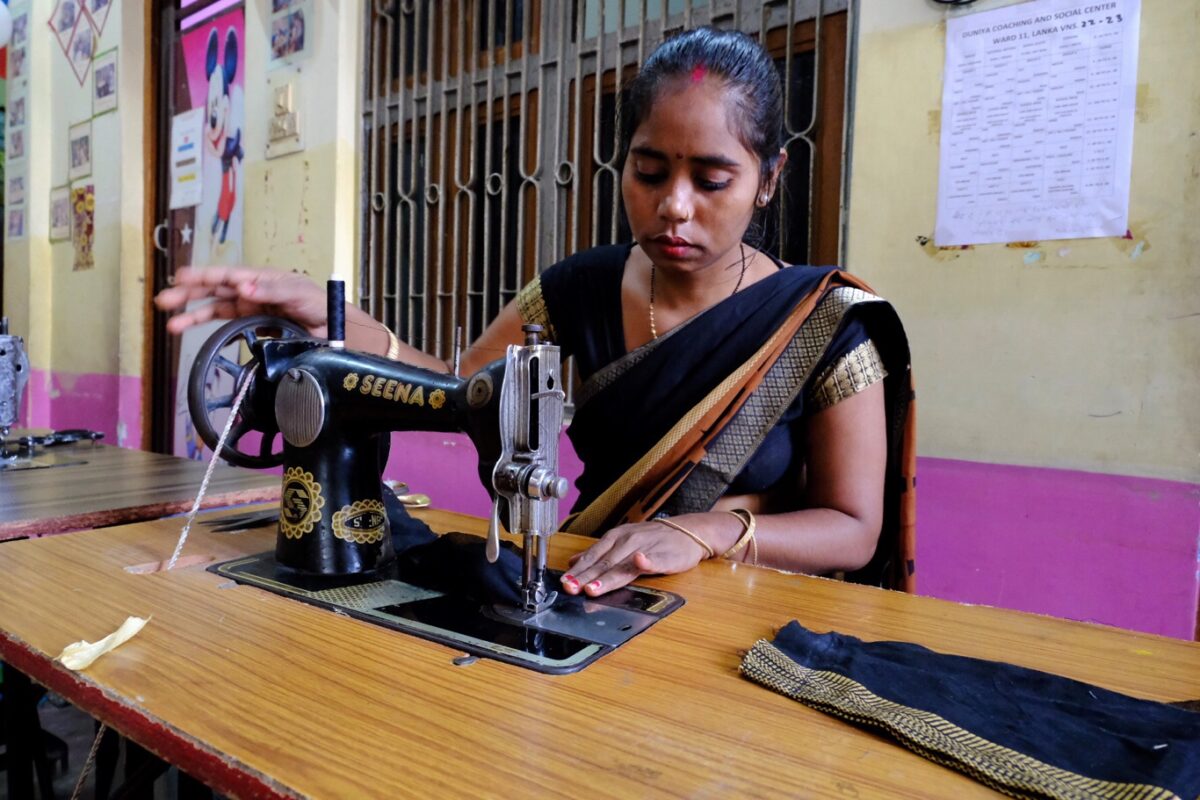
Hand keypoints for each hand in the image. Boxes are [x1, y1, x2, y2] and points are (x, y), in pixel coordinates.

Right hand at [153, 266, 329, 336]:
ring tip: (171, 323)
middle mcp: (252, 291)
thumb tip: (245, 288)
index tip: (183, 277)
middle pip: (215, 291)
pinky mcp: (253, 324)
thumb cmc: (319, 304)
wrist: (334, 328)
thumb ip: (272, 292)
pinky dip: (208, 327)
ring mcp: (251, 308)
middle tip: (165, 299)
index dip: (205, 276)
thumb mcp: (298, 294)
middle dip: (189, 294)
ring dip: (193, 315)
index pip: (228, 276)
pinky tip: (190, 331)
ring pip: (216, 308)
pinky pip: (226, 323)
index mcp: (262, 279)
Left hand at [560, 515, 722, 596]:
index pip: (593, 557)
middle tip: (572, 589)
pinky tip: (641, 562)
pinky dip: (648, 561)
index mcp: (616, 538)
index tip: (564, 582)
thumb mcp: (622, 540)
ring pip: (625, 565)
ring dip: (608, 576)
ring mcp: (647, 548)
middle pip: (604, 564)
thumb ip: (599, 552)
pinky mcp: (666, 556)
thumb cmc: (653, 539)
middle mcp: (628, 542)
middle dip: (586, 578)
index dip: (578, 571)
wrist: (688, 532)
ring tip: (594, 587)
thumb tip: (573, 561)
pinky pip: (656, 559)